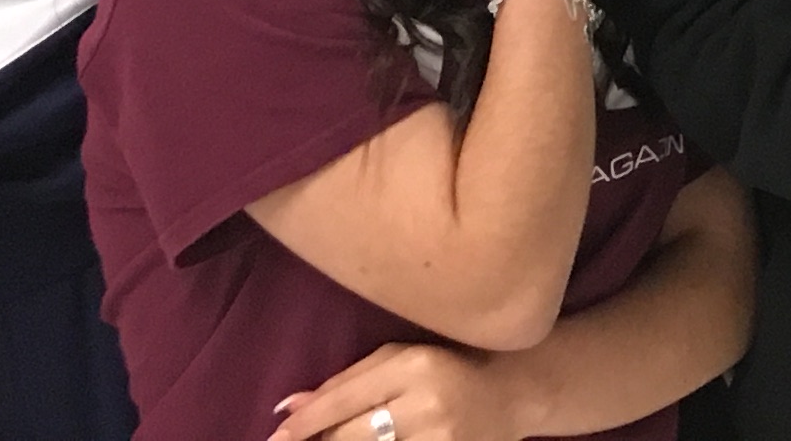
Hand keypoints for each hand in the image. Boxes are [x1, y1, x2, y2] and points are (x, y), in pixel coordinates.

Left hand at [275, 340, 519, 440]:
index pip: (343, 399)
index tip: (274, 438)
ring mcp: (439, 439)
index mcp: (414, 365)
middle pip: (350, 437)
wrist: (515, 390)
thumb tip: (287, 407)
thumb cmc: (449, 364)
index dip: (304, 424)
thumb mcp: (401, 357)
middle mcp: (426, 404)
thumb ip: (346, 380)